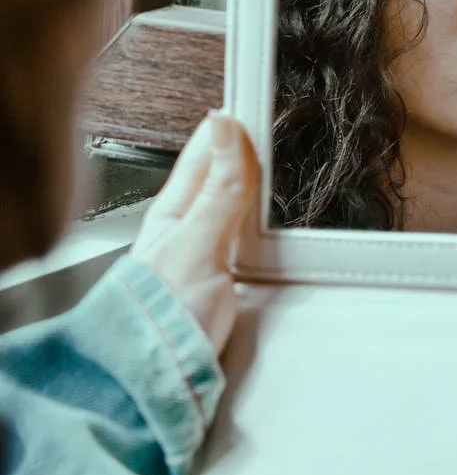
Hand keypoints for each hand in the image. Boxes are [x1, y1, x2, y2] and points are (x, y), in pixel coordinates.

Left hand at [131, 112, 258, 355]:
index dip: (233, 122)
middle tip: (279, 115)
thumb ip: (218, 188)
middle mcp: (191, 222)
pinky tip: (276, 211)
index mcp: (176, 206)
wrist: (158, 379)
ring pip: (238, 198)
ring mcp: (209, 246)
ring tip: (280, 151)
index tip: (262, 95)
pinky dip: (264, 214)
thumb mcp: (198, 243)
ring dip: (257, 178)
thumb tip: (225, 127)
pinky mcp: (228, 273)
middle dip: (249, 145)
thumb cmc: (162, 315)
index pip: (208, 147)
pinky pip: (248, 229)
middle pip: (225, 170)